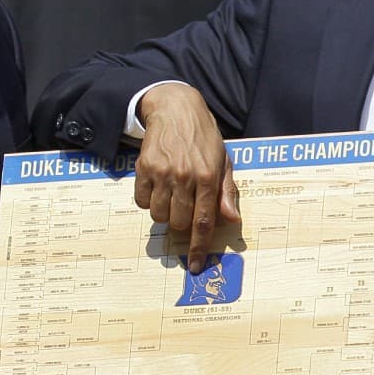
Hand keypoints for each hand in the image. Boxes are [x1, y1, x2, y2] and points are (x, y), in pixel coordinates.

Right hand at [135, 83, 239, 272]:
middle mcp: (186, 177)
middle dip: (182, 223)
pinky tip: (156, 186)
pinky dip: (147, 200)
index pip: (204, 222)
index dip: (198, 247)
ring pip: (158, 215)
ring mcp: (163, 172)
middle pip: (179, 222)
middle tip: (184, 207)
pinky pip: (141, 201)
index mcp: (209, 177)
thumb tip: (232, 220)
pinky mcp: (144, 167)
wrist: (175, 109)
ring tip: (171, 194)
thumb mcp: (223, 161)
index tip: (194, 265)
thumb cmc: (203, 138)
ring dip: (165, 212)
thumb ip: (227, 193)